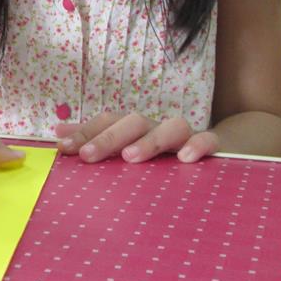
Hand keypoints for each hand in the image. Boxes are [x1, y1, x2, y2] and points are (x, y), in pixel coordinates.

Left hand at [55, 111, 219, 163]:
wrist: (222, 148)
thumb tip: (58, 135)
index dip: (86, 132)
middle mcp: (159, 128)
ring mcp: (187, 136)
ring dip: (149, 140)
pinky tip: (184, 159)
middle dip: (109, 137)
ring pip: (171, 126)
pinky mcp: (215, 147)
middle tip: (87, 156)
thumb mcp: (130, 148)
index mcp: (138, 129)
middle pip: (135, 121)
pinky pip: (209, 140)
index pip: (109, 121)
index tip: (63, 149)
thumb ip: (96, 140)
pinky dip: (197, 145)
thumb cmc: (166, 153)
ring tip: (131, 158)